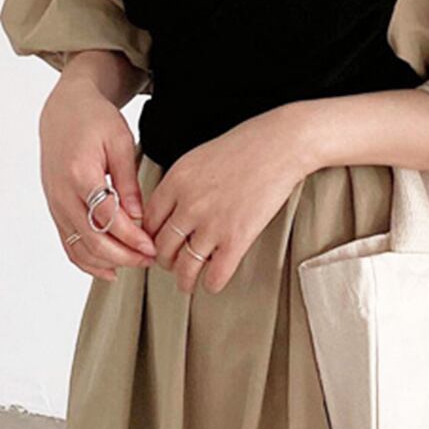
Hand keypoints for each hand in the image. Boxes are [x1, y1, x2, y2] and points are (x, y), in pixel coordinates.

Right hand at [39, 76, 157, 280]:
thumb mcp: (120, 142)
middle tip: (149, 259)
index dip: (131, 237)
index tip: (152, 247)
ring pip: (78, 247)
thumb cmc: (94, 120)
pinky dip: (87, 260)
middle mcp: (62, 193)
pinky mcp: (54, 208)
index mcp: (80, 173)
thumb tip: (139, 218)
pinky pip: (68, 243)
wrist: (63, 110)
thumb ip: (128, 182)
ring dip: (107, 262)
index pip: (106, 218)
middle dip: (123, 255)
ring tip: (135, 263)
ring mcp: (55, 203)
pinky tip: (109, 268)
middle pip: (92, 239)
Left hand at [141, 105, 312, 294]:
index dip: (151, 238)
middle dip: (165, 261)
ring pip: (184, 266)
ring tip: (187, 282)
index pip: (148, 222)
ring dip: (184, 279)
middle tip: (172, 263)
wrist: (280, 145)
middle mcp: (189, 204)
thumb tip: (171, 209)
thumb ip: (180, 184)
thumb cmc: (245, 145)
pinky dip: (211, 284)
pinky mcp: (237, 237)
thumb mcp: (198, 157)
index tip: (158, 243)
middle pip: (162, 247)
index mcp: (176, 181)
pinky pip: (215, 274)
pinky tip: (213, 282)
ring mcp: (212, 223)